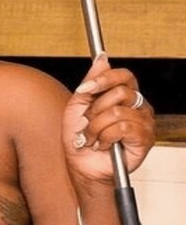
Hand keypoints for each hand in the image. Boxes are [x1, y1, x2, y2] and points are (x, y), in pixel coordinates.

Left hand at [63, 53, 154, 184]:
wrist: (80, 165)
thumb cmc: (80, 137)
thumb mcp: (78, 105)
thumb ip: (91, 82)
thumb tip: (102, 59)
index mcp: (125, 96)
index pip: (123, 76)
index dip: (102, 80)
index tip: (84, 90)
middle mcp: (139, 107)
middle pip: (119, 93)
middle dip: (95, 110)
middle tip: (88, 124)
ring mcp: (144, 123)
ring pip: (117, 113)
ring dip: (96, 127)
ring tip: (93, 138)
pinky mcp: (145, 140)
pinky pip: (123, 128)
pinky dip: (105, 137)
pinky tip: (102, 145)